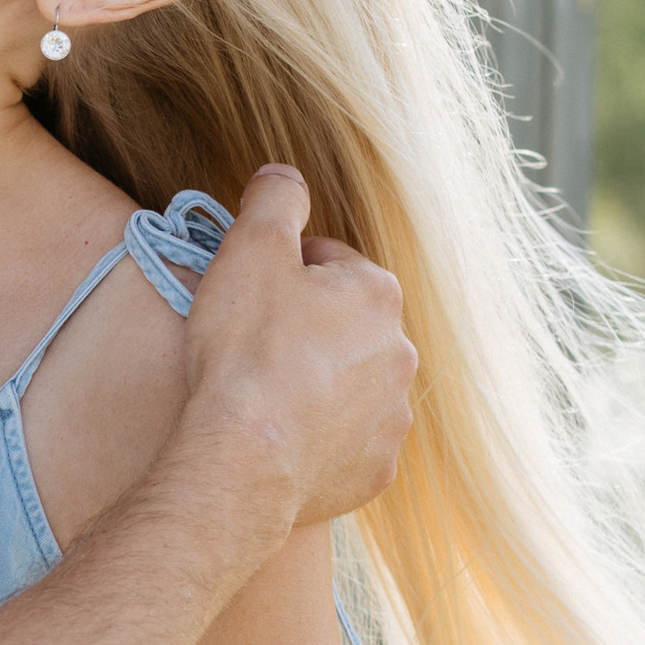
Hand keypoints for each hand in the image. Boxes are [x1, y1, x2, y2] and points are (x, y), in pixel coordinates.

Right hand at [180, 169, 415, 533]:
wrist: (244, 460)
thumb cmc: (247, 351)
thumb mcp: (250, 248)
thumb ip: (274, 199)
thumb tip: (285, 176)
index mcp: (377, 295)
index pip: (327, 263)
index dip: (281, 272)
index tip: (249, 295)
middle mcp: (400, 354)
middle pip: (344, 326)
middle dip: (305, 329)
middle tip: (251, 346)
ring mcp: (392, 417)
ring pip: (350, 385)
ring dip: (316, 385)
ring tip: (265, 397)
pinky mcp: (375, 469)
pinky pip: (347, 443)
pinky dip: (319, 439)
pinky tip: (281, 440)